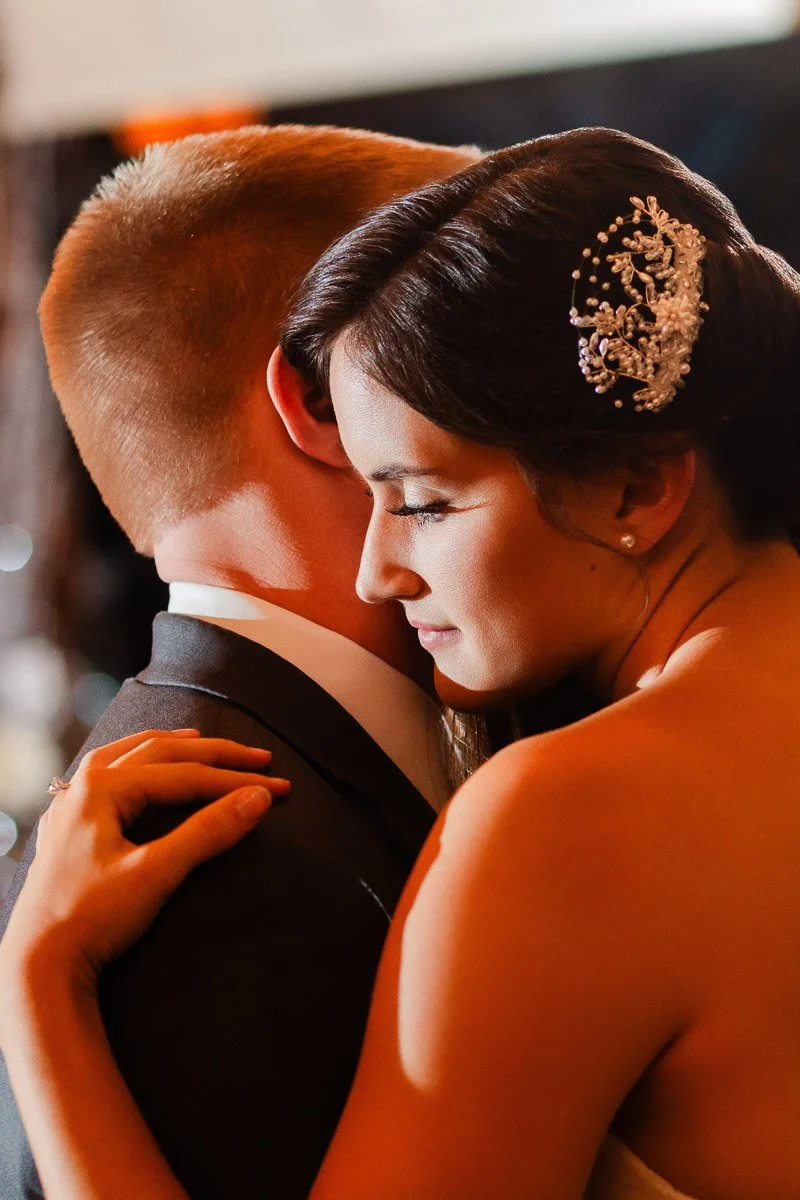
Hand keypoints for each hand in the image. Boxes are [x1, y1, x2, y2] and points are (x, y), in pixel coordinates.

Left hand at [0, 729, 289, 1001]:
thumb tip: (258, 799)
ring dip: (176, 749)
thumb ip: (208, 832)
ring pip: (133, 756)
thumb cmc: (91, 919)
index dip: (235, 780)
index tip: (278, 787)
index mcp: (101, 787)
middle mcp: (84, 784)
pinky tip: (149, 769)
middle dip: (215, 756)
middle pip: (162, 752)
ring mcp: (72, 803)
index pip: (185, 774)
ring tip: (206, 744)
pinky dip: (143, 765)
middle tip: (260, 759)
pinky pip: (112, 774)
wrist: (36, 964)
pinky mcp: (70, 825)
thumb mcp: (156, 873)